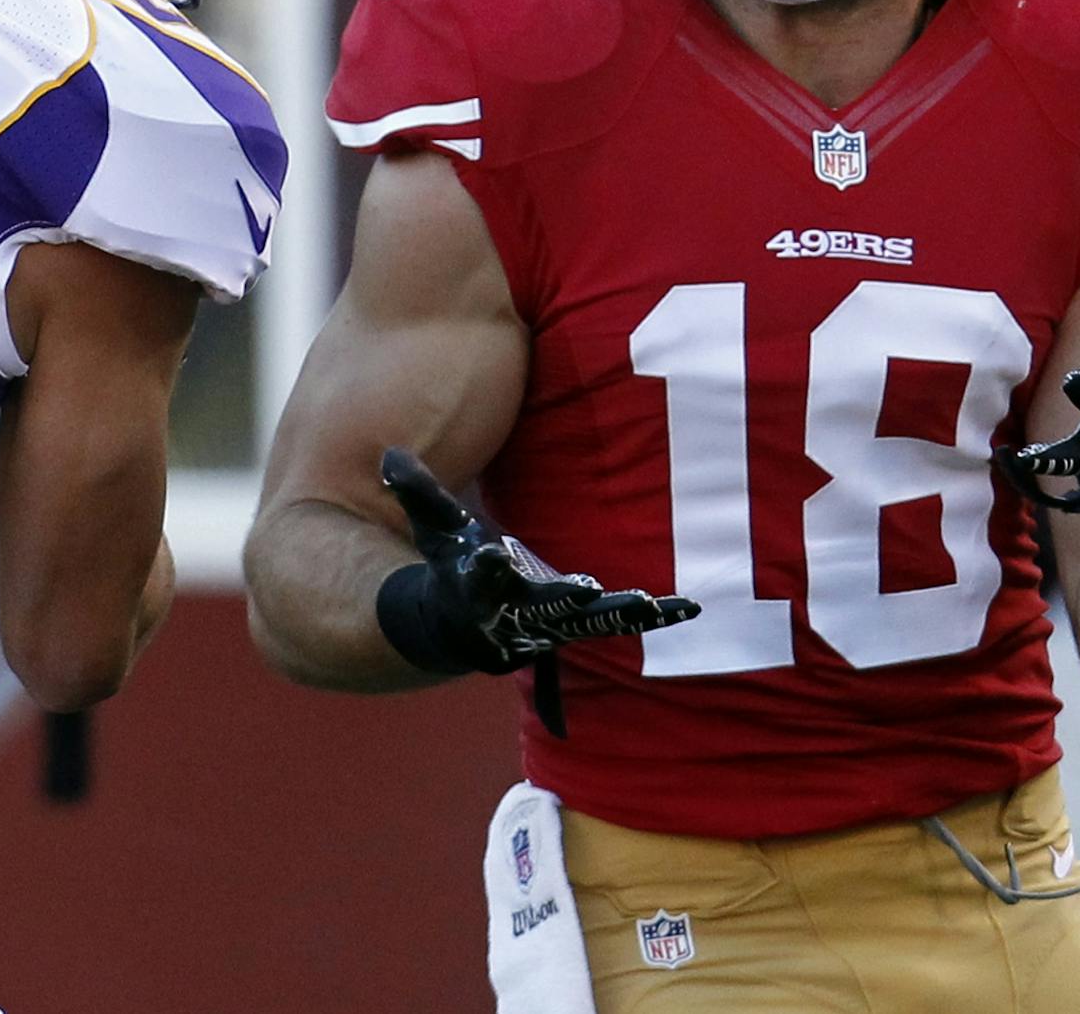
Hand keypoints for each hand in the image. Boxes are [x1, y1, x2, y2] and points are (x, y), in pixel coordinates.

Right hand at [377, 446, 698, 673]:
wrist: (460, 626)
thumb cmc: (449, 565)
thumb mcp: (433, 528)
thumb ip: (416, 491)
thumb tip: (389, 453)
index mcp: (478, 585)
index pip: (479, 576)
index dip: (486, 568)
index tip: (493, 555)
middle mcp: (515, 612)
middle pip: (541, 607)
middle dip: (562, 600)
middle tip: (588, 591)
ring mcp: (550, 624)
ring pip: (588, 621)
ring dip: (619, 614)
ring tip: (650, 604)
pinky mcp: (577, 625)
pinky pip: (618, 622)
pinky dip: (655, 617)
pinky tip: (690, 608)